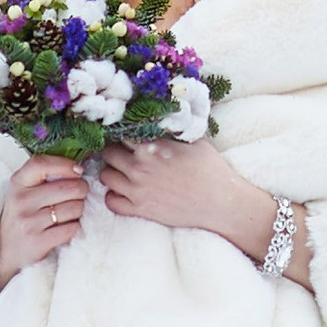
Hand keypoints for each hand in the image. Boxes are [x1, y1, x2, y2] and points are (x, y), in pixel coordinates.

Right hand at [0, 151, 88, 282]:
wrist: (5, 252)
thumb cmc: (22, 216)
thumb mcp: (23, 192)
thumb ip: (44, 177)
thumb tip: (78, 168)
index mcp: (18, 183)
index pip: (41, 163)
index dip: (64, 164)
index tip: (78, 170)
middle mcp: (21, 201)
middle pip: (68, 187)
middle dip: (81, 190)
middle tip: (79, 195)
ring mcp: (28, 222)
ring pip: (74, 208)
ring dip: (79, 211)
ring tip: (70, 214)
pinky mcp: (37, 242)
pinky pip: (72, 229)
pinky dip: (75, 228)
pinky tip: (66, 228)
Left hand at [101, 136, 303, 280]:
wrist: (221, 203)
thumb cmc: (211, 169)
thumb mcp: (193, 140)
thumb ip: (172, 129)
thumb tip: (163, 116)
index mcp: (151, 146)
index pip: (121, 132)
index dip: (122, 132)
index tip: (126, 134)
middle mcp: (139, 167)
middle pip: (108, 153)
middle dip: (114, 151)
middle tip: (124, 153)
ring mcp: (137, 190)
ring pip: (105, 177)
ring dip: (112, 172)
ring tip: (123, 171)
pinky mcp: (140, 210)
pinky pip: (111, 202)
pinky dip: (113, 196)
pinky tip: (124, 192)